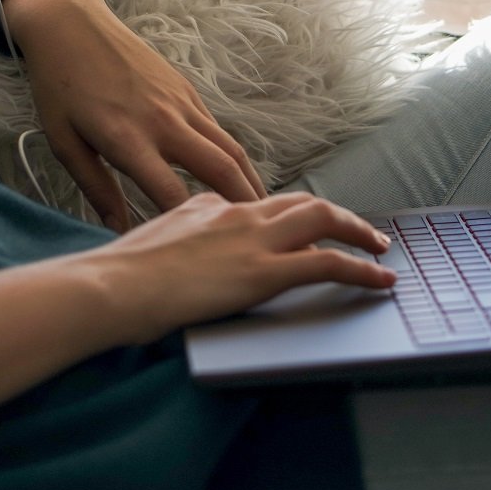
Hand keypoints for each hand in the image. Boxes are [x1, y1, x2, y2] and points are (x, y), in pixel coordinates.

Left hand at [2, 0, 267, 230]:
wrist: (71, 25)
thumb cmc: (59, 86)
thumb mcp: (64, 143)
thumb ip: (96, 189)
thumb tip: (118, 228)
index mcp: (127, 139)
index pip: (172, 193)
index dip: (189, 226)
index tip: (200, 253)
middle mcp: (164, 121)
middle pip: (221, 169)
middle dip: (246, 205)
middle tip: (263, 235)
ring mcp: (182, 104)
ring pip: (231, 149)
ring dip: (251, 181)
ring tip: (266, 212)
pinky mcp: (188, 92)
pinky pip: (219, 131)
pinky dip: (235, 158)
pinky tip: (240, 178)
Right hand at [92, 191, 396, 343]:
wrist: (109, 286)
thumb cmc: (120, 271)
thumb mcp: (153, 234)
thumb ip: (182, 226)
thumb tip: (194, 226)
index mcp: (212, 205)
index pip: (266, 203)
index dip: (296, 214)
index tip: (313, 224)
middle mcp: (240, 214)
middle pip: (305, 203)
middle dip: (339, 214)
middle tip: (363, 230)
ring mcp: (254, 241)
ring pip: (325, 221)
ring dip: (360, 233)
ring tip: (381, 248)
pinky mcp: (264, 272)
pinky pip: (329, 264)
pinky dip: (362, 270)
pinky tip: (380, 280)